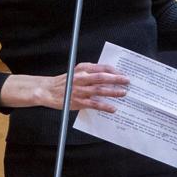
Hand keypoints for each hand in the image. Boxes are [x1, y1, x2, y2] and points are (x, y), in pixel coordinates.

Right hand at [0, 63, 128, 111]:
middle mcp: (81, 78)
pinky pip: (94, 104)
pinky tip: (113, 108)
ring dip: (113, 92)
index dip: (113, 70)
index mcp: (82, 69)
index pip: (101, 67)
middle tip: (127, 81)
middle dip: (116, 79)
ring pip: (99, 90)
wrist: (48, 90)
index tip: (123, 73)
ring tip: (123, 93)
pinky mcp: (78, 102)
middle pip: (102, 78)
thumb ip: (90, 72)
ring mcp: (80, 90)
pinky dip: (104, 106)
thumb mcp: (77, 71)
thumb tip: (108, 75)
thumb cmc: (65, 81)